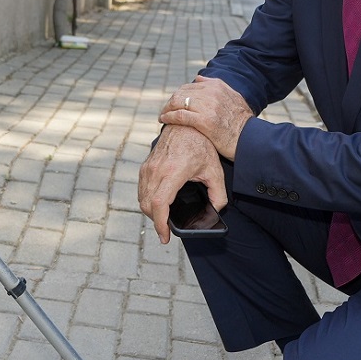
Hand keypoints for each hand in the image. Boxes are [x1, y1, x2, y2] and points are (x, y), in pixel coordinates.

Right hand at [138, 125, 227, 243]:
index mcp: (173, 172)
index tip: (165, 236)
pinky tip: (158, 204)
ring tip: (163, 219)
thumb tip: (216, 210)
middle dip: (156, 222)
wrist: (185, 123)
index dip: (160, 224)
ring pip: (142, 198)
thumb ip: (218, 193)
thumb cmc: (200, 144)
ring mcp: (148, 167)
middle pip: (147, 205)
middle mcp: (156, 170)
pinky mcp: (146, 165)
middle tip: (167, 230)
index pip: (158, 204)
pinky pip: (142, 189)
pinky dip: (147, 200)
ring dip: (151, 212)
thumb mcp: (215, 170)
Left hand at [158, 76, 253, 160]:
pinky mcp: (203, 121)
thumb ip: (216, 85)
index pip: (189, 86)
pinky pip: (179, 115)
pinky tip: (164, 120)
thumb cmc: (241, 122)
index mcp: (217, 86)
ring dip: (166, 109)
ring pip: (178, 102)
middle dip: (171, 101)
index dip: (179, 95)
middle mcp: (211, 93)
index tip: (173, 102)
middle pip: (181, 93)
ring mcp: (207, 106)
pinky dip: (168, 117)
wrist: (249, 139)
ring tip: (162, 116)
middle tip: (165, 110)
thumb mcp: (234, 96)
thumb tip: (198, 78)